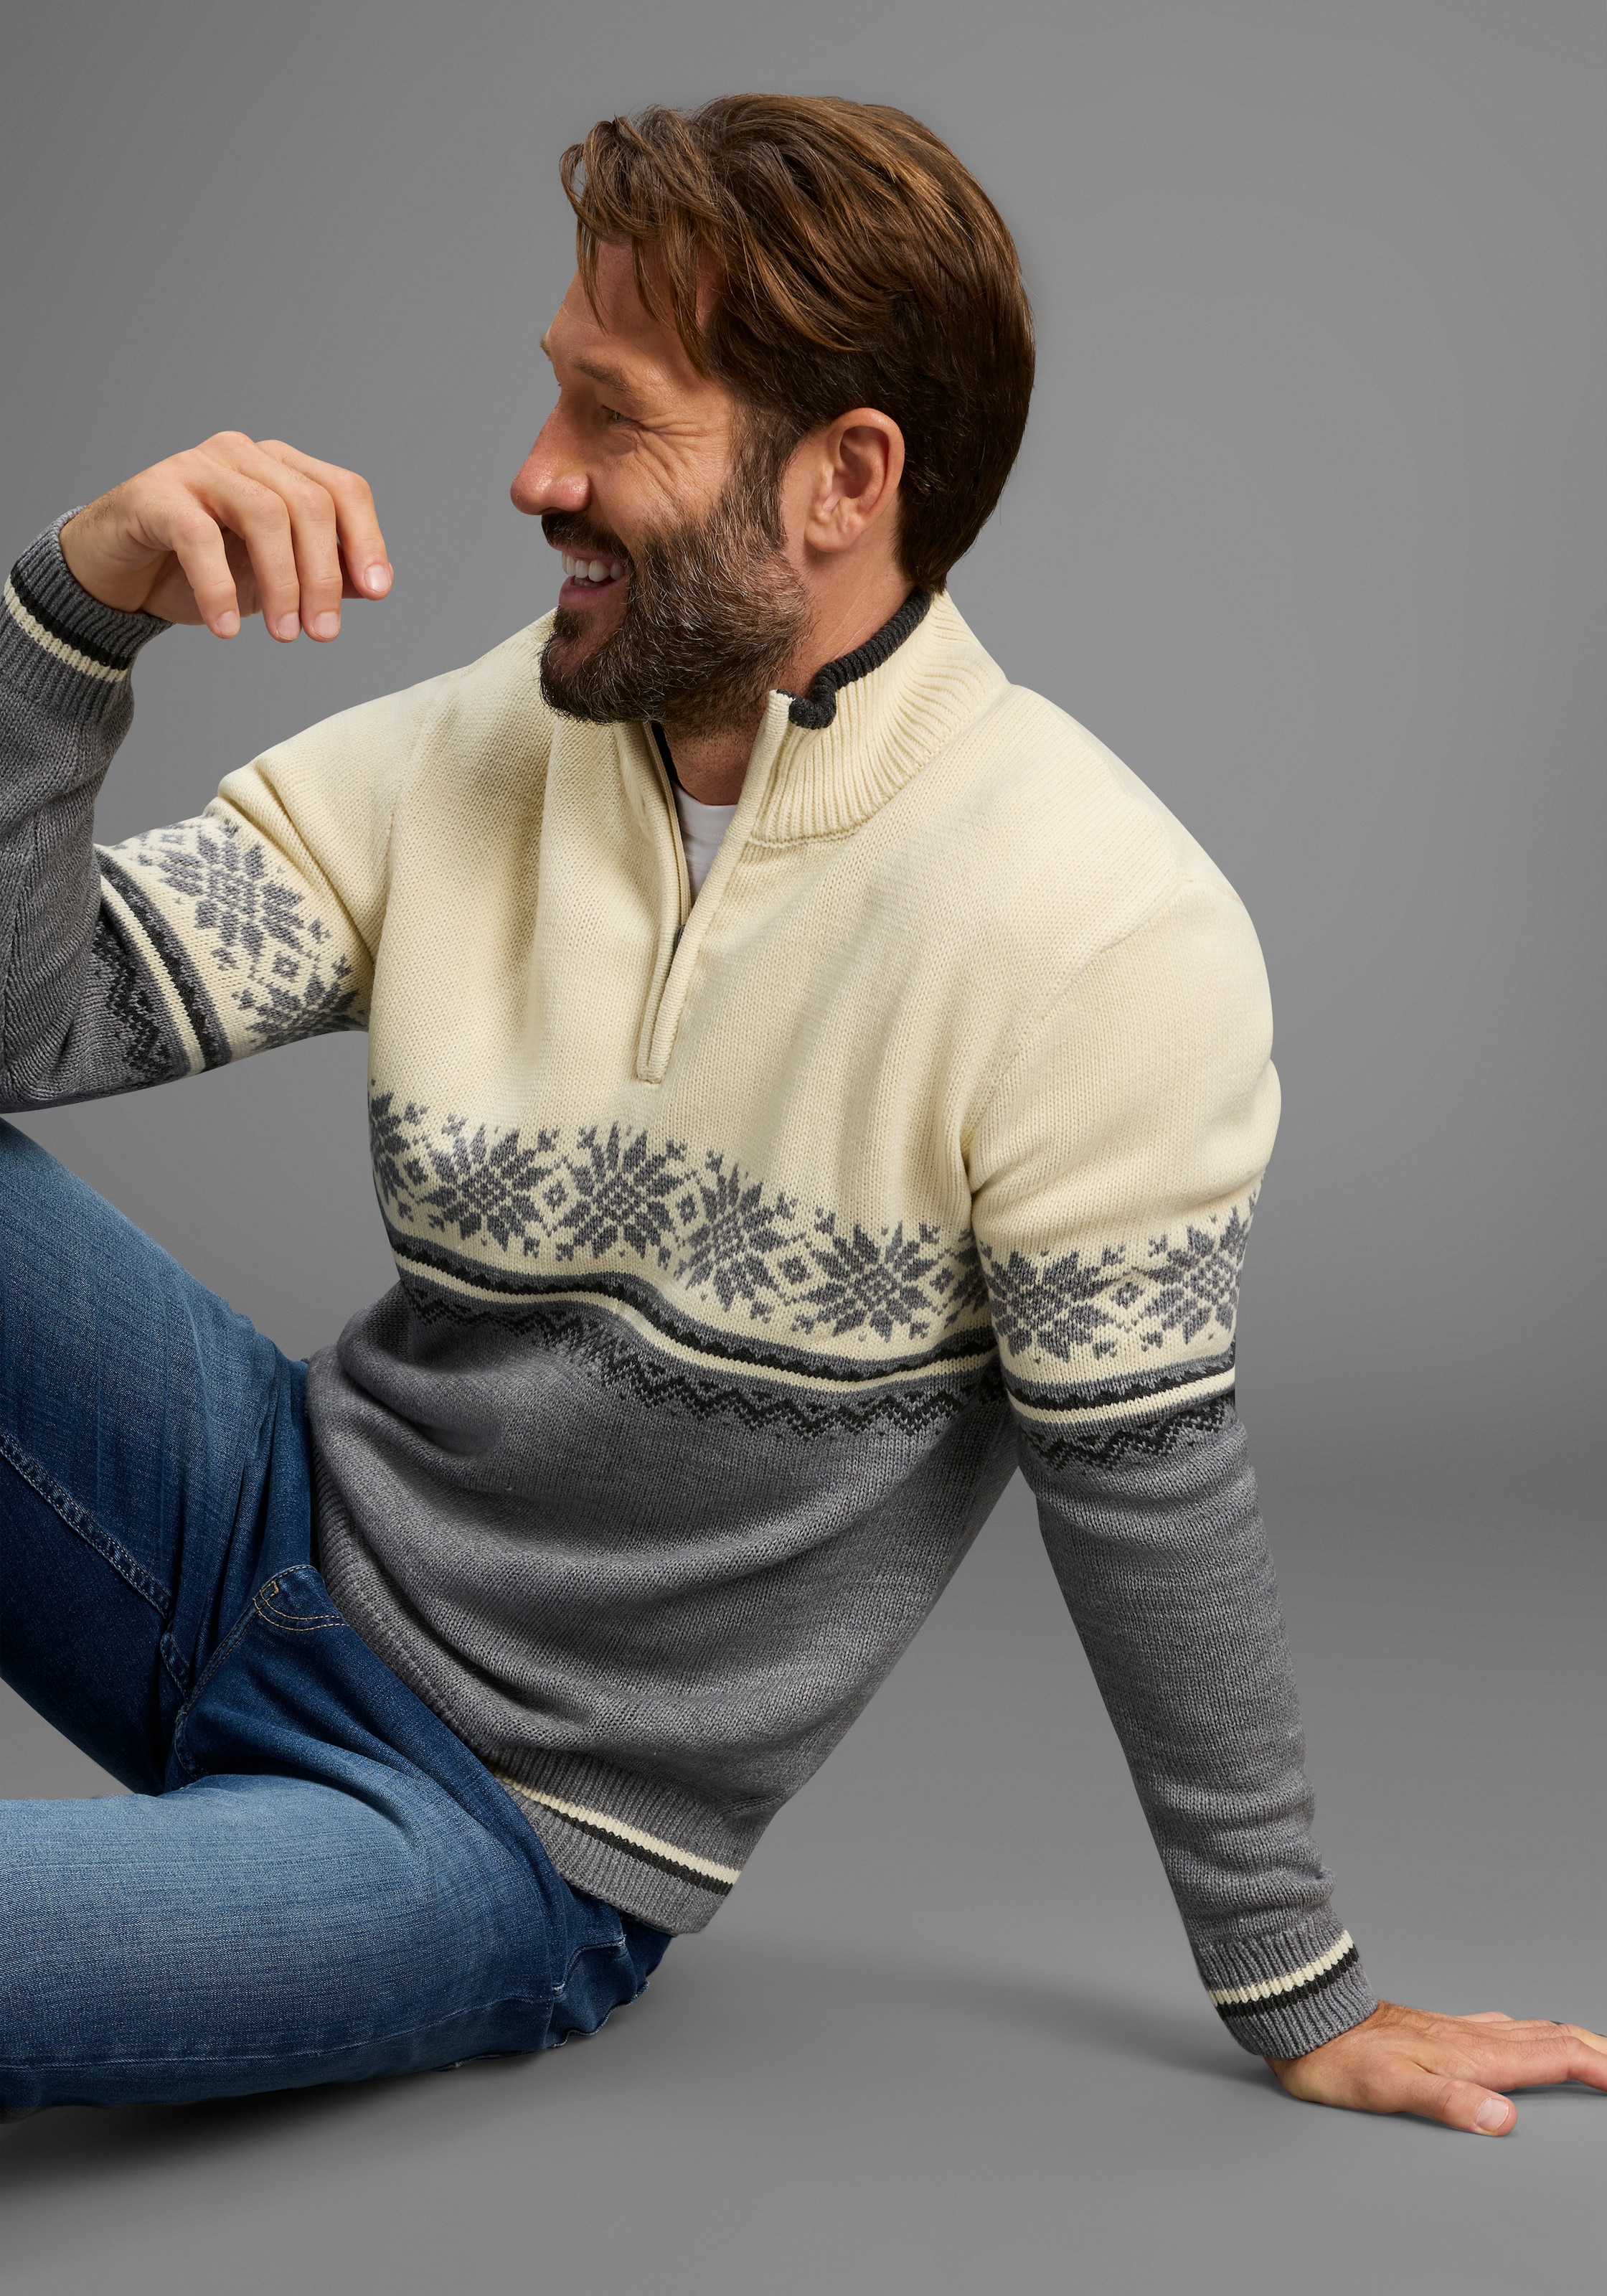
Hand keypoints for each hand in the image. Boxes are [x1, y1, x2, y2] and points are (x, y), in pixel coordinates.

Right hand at [58, 433, 391, 641]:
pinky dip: (220, 588)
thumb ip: (319, 573)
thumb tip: (371, 584)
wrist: (116, 572)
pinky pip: (199, 538)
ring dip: (283, 582)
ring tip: (284, 634)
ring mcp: (198, 467)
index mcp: (279, 468)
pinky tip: (227, 627)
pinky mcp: (155, 494)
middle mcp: (243, 456)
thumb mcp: (269, 576)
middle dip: (324, 575)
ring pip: (264, 513)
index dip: (367, 539)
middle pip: (309, 503)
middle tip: (321, 633)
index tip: (377, 593)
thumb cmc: (195, 569)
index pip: (342, 489)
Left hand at [1270, 2000, 1606, 2132]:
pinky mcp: (1444, 2032)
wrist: (1311, 2021)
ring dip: (1573, 2041)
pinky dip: (1537, 2036)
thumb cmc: (1345, 2059)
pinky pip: (1507, 2030)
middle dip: (1598, 2051)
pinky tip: (1530, 2038)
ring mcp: (1460, 2031)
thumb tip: (1502, 2118)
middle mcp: (1475, 2037)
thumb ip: (1450, 2102)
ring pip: (1534, 2031)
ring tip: (1598, 2053)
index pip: (1554, 2056)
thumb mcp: (1393, 2089)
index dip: (1597, 2066)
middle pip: (1554, 2038)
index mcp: (1475, 2054)